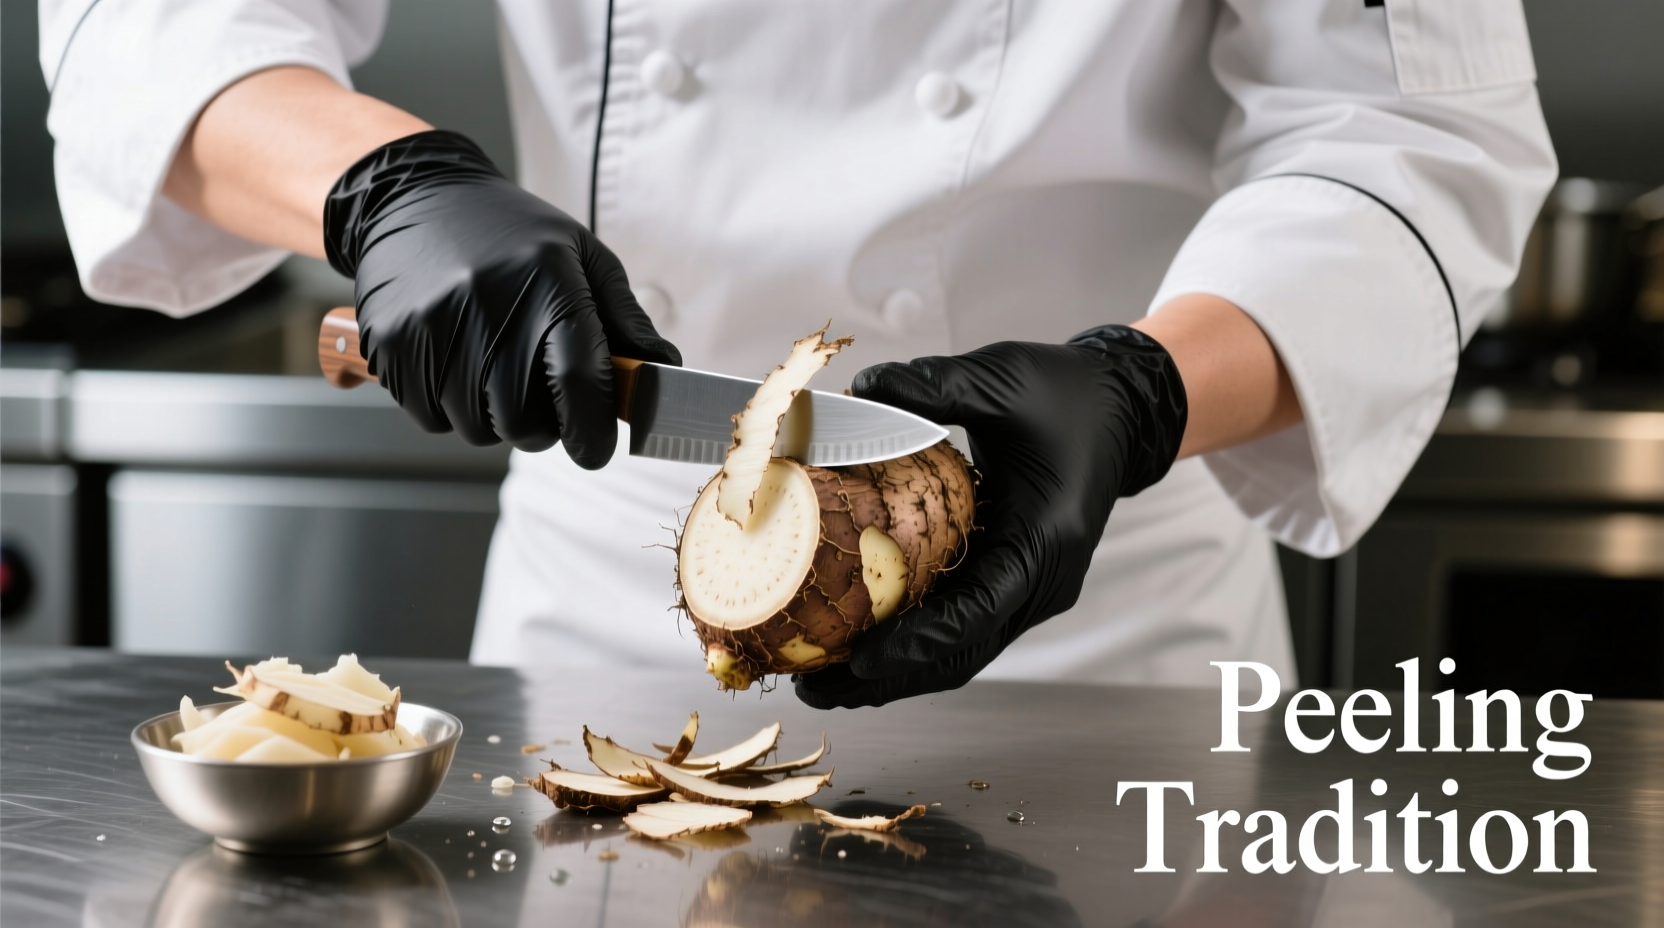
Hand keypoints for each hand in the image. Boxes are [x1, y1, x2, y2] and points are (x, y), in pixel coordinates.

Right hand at [323, 130, 679, 463]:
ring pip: (479, 429)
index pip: (577, 381)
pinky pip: (432, 418)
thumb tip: (661, 373)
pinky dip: (452, 409)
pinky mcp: (390, 344)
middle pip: (526, 422)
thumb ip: (624, 320)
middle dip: (544, 427)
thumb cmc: (509, 234)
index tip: (597, 448)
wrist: (414, 199)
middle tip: (542, 400)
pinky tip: (457, 364)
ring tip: (495, 370)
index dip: (593, 430)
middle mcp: (487, 304)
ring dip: (496, 419)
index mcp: (546, 280)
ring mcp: (432, 326)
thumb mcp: (581, 256)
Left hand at [794, 326, 1186, 708]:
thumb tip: (864, 390)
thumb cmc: (1067, 396)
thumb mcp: (1003, 379)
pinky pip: (961, 628)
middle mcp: (1044, 581)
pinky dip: (911, 643)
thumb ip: (935, 386)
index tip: (862, 657)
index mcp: (1047, 540)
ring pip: (960, 652)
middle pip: (963, 653)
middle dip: (889, 679)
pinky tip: (856, 642)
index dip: (919, 642)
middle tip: (817, 689)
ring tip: (822, 681)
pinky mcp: (1014, 586)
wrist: (1119, 409)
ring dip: (894, 672)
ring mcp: (1031, 591)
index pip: (979, 612)